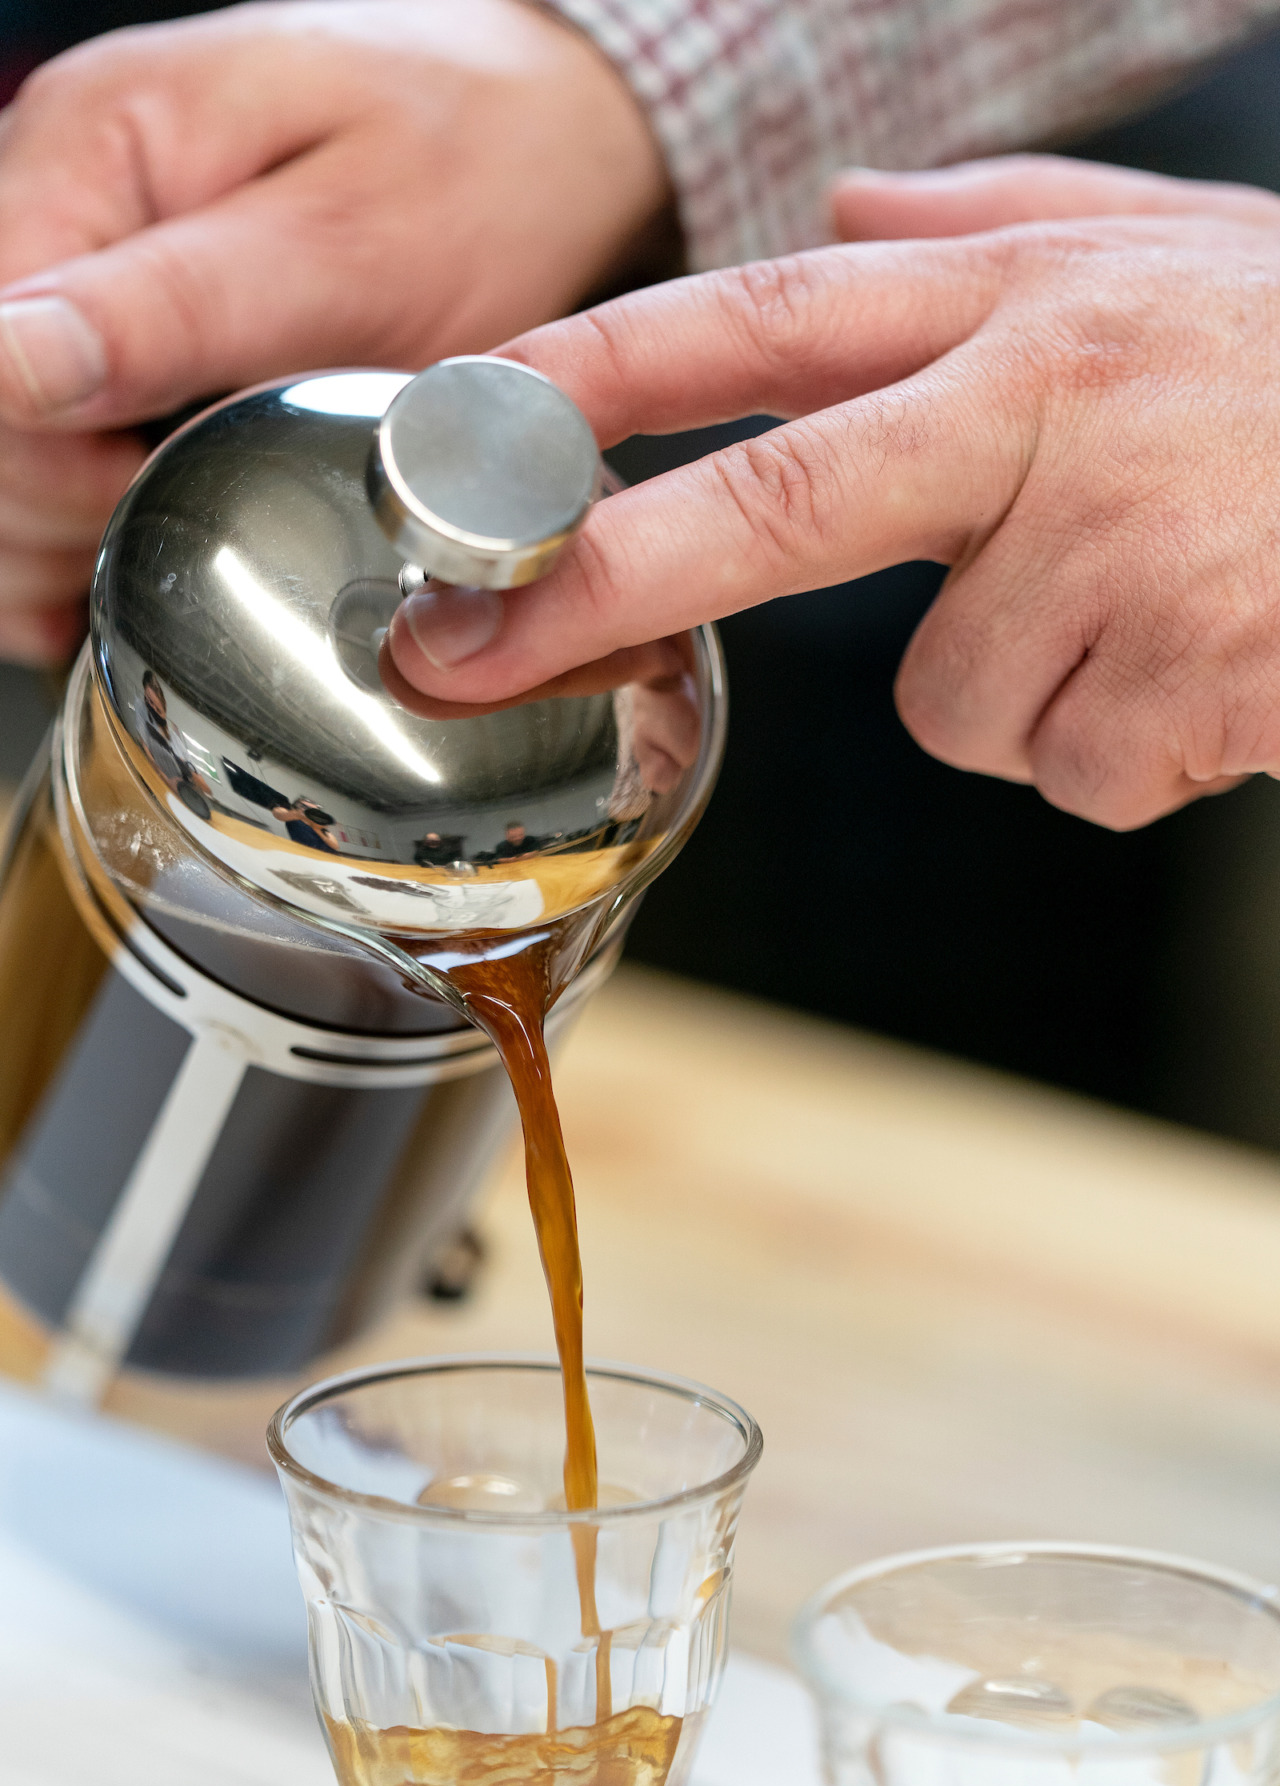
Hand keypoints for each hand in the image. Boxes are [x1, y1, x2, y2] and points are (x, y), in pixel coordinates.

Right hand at [0, 0, 667, 659]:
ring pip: (6, 441)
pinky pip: (48, 440)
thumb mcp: (348, 245)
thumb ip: (176, 309)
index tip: (156, 507)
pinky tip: (153, 549)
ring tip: (172, 555)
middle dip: (54, 509)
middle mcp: (64, 190)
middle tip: (183, 541)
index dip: (45, 465)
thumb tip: (13, 368)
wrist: (537, 130)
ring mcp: (85, 258)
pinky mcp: (116, 316)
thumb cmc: (471, 164)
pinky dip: (82, 523)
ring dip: (60, 530)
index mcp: (99, 147)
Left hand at [388, 155, 1279, 828]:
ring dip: (1042, 690)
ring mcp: (1116, 547)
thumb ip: (986, 235)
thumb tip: (836, 220)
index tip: (455, 443)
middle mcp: (1045, 406)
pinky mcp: (1186, 678)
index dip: (586, 381)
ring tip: (1172, 609)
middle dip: (592, 588)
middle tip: (456, 655)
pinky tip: (1226, 666)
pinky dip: (1135, 750)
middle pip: (769, 503)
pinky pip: (1073, 769)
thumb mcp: (1163, 257)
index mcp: (1021, 299)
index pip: (754, 325)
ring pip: (956, 705)